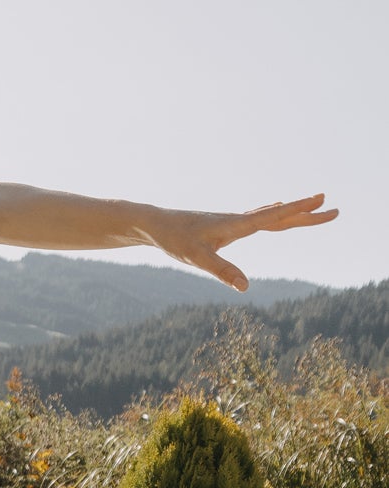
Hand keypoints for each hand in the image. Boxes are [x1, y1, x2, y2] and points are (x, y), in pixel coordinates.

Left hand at [153, 193, 337, 292]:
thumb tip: (245, 287)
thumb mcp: (197, 258)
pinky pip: (257, 219)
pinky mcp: (225, 226)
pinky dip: (273, 215)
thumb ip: (222, 270)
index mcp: (237, 224)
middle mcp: (238, 219)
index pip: (275, 216)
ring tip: (313, 207)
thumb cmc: (174, 239)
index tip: (322, 200)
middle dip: (306, 213)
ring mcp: (232, 222)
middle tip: (333, 208)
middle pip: (280, 216)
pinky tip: (273, 212)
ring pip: (270, 216)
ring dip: (293, 213)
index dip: (299, 210)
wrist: (154, 225)